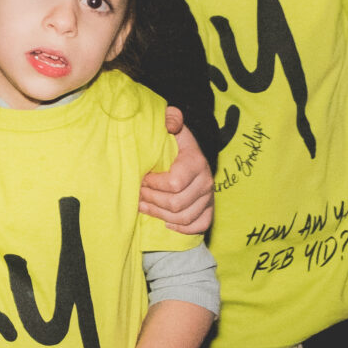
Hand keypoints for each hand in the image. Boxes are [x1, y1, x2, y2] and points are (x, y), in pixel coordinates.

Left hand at [139, 109, 213, 234]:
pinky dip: (181, 228)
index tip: (142, 178)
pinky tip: (165, 222)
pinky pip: (199, 226)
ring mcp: (209, 198)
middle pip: (176, 203)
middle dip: (152, 200)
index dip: (154, 184)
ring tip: (143, 207)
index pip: (174, 183)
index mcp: (196, 162)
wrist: (192, 155)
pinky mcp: (209, 210)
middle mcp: (206, 182)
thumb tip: (170, 124)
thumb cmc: (176, 143)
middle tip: (138, 194)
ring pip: (183, 217)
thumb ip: (170, 119)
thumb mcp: (173, 127)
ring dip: (160, 215)